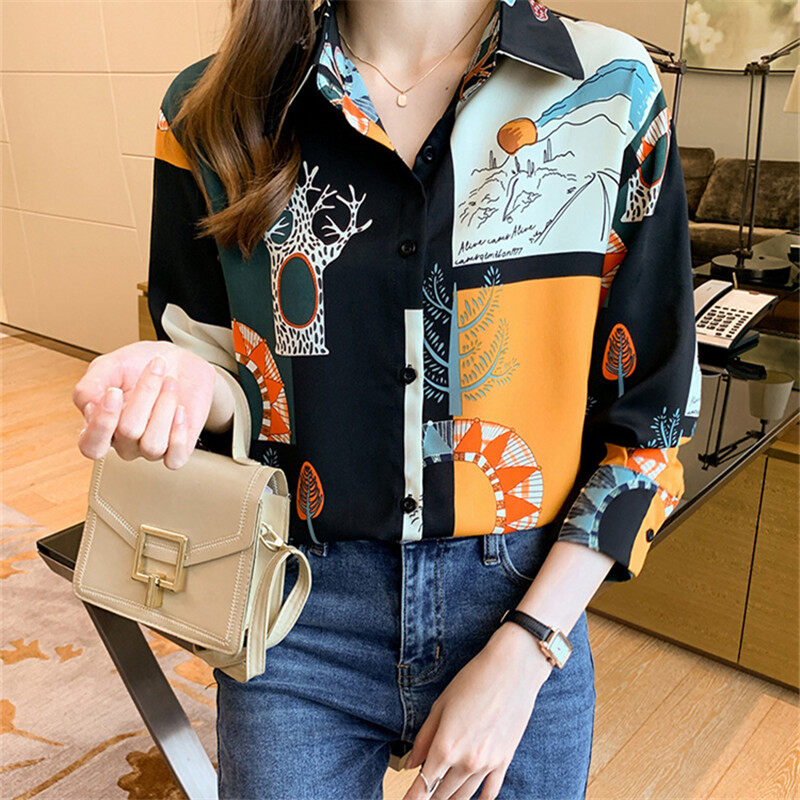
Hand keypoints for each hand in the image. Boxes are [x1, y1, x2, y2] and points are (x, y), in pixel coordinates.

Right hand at [72, 340, 230, 468]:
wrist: (178, 362)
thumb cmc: (139, 366)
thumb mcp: (108, 366)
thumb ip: (89, 387)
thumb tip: (89, 409)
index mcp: (100, 427)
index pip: (91, 446)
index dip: (101, 424)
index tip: (114, 391)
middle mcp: (124, 442)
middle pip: (128, 432)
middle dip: (145, 394)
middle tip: (156, 367)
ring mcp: (150, 449)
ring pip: (153, 445)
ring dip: (165, 406)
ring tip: (171, 382)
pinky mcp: (177, 450)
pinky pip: (175, 459)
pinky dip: (179, 435)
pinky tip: (181, 410)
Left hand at [401, 622, 552, 799]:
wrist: (512, 669)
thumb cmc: (473, 680)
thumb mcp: (440, 705)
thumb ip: (423, 738)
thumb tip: (411, 764)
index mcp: (445, 746)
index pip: (423, 786)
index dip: (411, 798)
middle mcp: (466, 761)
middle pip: (441, 794)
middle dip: (429, 797)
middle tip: (422, 795)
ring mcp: (487, 764)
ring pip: (464, 796)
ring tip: (440, 798)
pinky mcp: (504, 760)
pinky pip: (490, 792)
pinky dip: (479, 799)